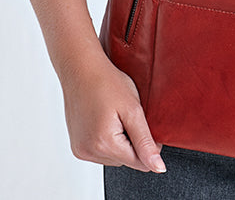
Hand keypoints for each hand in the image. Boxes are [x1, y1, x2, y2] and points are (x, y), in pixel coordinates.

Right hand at [60, 51, 166, 173]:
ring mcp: (80, 150)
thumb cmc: (107, 82)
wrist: (81, 67)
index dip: (148, 144)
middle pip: (126, 160)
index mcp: (104, 144)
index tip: (144, 122)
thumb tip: (158, 167)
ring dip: (120, 141)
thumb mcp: (133, 109)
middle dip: (132, 140)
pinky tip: (105, 119)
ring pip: (113, 157)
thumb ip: (145, 141)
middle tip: (127, 114)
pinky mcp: (77, 146)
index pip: (139, 162)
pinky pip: (100, 151)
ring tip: (115, 114)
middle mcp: (88, 152)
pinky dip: (107, 139)